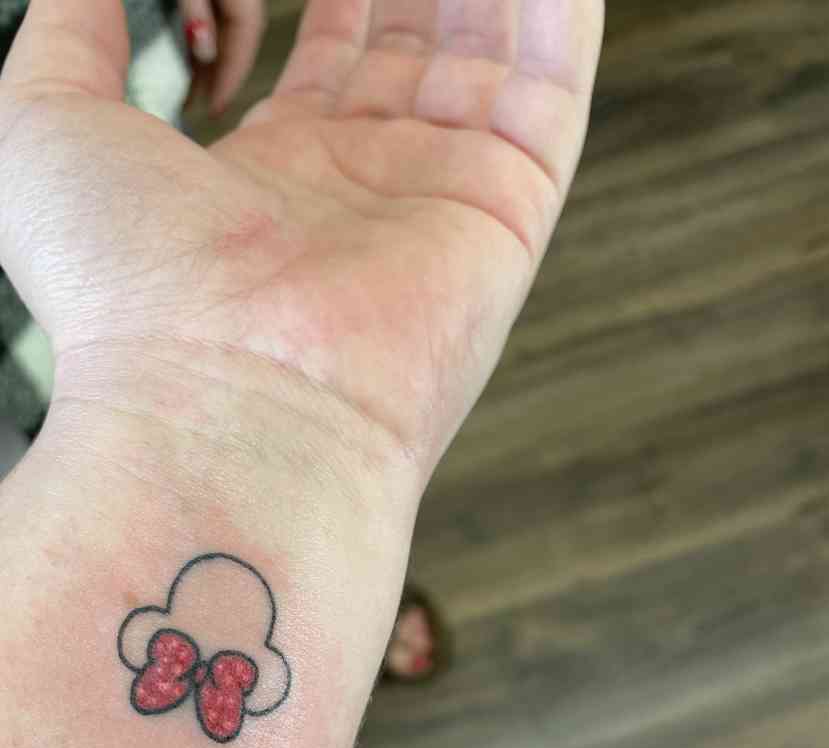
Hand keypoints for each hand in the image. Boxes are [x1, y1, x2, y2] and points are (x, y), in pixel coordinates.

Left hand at [0, 0, 603, 474]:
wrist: (219, 407)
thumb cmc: (121, 291)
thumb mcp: (47, 122)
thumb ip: (69, 29)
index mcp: (279, 173)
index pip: (331, 43)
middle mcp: (371, 187)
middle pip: (416, 36)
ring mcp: (444, 197)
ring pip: (488, 45)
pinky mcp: (507, 207)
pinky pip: (551, 82)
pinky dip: (558, 8)